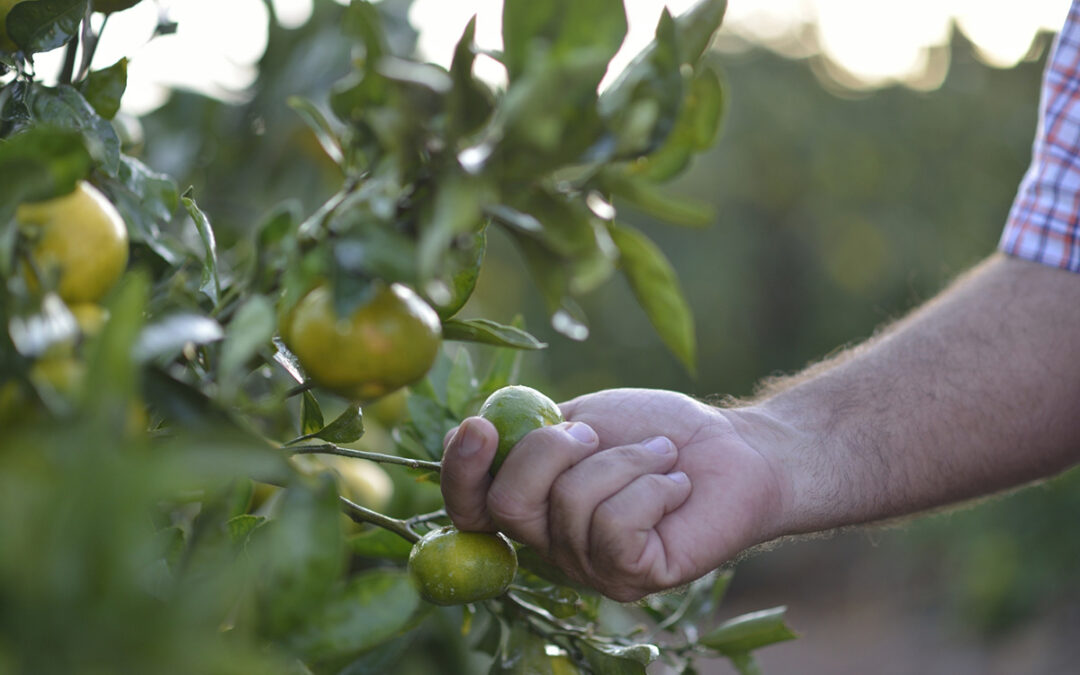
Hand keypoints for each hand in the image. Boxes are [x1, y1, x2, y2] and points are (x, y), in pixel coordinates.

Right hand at [440, 388, 786, 601]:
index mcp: (533, 503)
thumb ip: (529, 430)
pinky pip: (616, 527)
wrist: (735, 449)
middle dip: (550, 451)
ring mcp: (590, 567)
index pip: (469, 508)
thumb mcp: (583, 417)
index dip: (460, 472)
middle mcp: (551, 545)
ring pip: (571, 506)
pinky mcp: (632, 577)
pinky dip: (651, 488)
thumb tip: (467, 430)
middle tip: (597, 433)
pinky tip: (676, 488)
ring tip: (660, 458)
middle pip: (509, 505)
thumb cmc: (656, 430)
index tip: (479, 427)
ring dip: (623, 462)